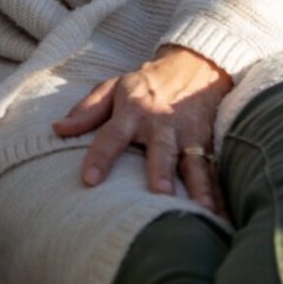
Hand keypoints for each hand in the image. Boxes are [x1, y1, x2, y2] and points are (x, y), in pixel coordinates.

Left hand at [52, 45, 233, 219]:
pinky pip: (216, 171)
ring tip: (203, 210)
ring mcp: (189, 135)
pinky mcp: (209, 143)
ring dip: (200, 188)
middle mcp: (162, 124)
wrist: (192, 67)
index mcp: (132, 110)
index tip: (90, 180)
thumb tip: (58, 129)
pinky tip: (224, 216)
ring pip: (195, 164)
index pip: (112, 135)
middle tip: (160, 194)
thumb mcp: (112, 87)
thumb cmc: (144, 85)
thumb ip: (86, 111)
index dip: (101, 157)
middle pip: (161, 149)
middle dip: (161, 171)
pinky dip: (222, 194)